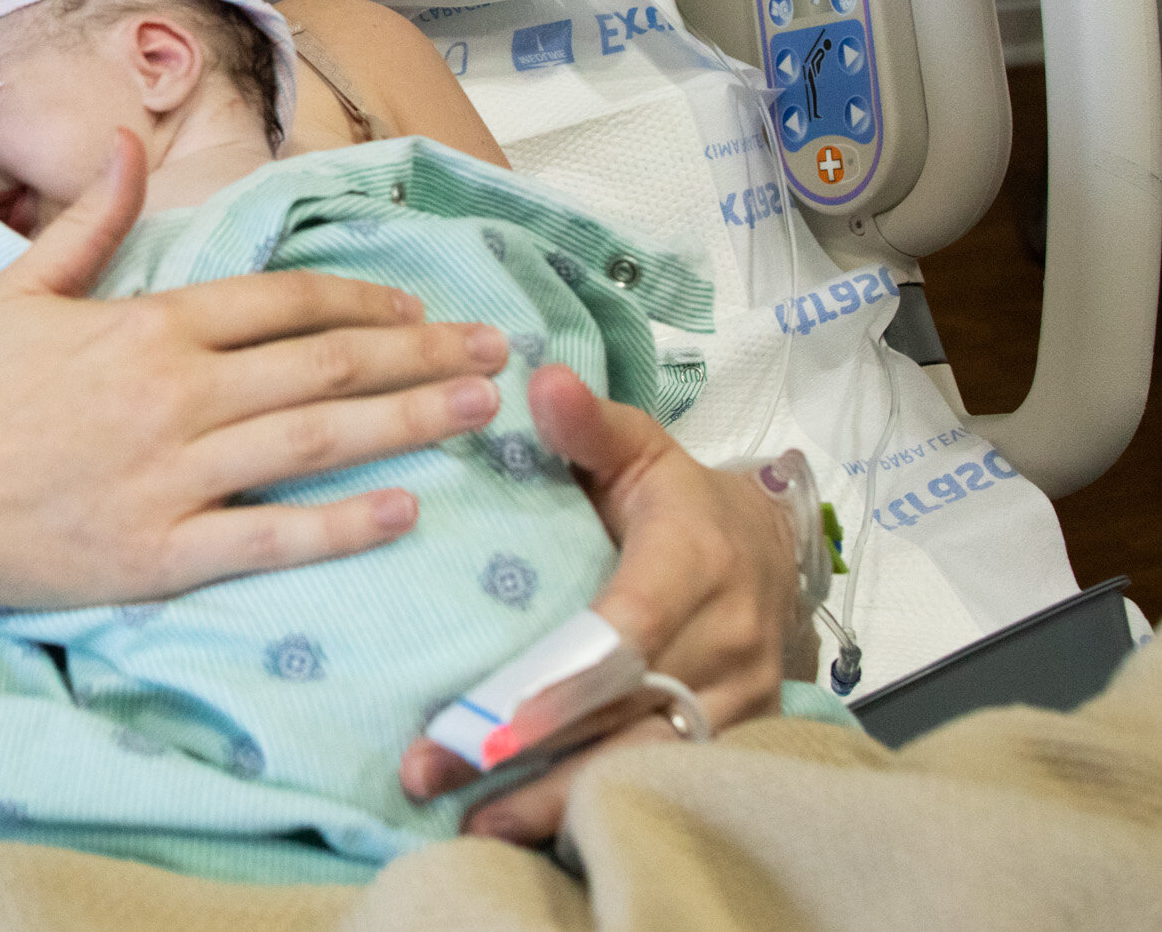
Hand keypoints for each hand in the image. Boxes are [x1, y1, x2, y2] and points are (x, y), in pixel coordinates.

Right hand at [0, 131, 509, 608]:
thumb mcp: (19, 289)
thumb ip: (89, 221)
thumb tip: (121, 141)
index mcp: (149, 328)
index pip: (282, 304)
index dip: (361, 304)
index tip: (418, 310)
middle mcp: (176, 396)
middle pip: (325, 368)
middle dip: (422, 357)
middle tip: (496, 355)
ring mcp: (173, 477)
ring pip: (317, 444)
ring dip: (410, 423)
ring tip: (480, 411)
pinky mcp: (159, 553)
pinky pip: (271, 537)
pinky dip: (343, 524)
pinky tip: (404, 509)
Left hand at [398, 363, 799, 841]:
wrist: (770, 551)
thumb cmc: (678, 500)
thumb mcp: (639, 450)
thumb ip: (587, 425)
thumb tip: (537, 378)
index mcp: (693, 560)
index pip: (631, 628)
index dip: (567, 677)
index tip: (501, 715)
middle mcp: (724, 639)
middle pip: (625, 711)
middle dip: (531, 751)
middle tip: (438, 771)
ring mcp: (734, 700)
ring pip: (645, 763)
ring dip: (554, 798)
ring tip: (472, 823)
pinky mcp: (730, 742)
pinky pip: (663, 783)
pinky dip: (593, 808)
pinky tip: (523, 829)